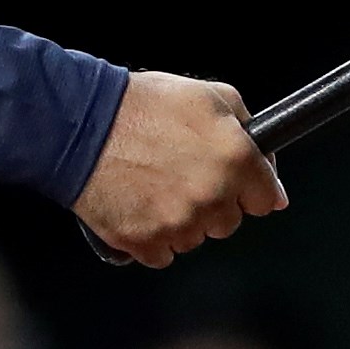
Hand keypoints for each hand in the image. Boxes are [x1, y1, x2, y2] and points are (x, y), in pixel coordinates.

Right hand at [73, 71, 286, 266]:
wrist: (81, 122)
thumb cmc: (142, 105)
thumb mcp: (207, 95)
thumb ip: (248, 128)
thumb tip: (269, 172)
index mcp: (235, 158)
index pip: (266, 199)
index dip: (249, 188)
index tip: (235, 183)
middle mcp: (212, 196)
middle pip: (229, 223)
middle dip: (212, 203)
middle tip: (182, 175)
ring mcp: (179, 223)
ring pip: (195, 239)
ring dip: (182, 221)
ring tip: (154, 186)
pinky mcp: (146, 242)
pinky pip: (162, 253)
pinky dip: (153, 237)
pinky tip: (140, 206)